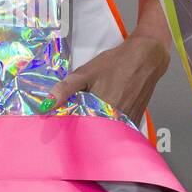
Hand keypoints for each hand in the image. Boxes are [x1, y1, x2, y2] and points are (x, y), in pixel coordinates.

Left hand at [39, 32, 170, 124]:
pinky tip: (103, 119)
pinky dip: (110, 127)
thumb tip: (46, 105)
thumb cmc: (116, 63)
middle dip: (82, 130)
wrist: (146, 58)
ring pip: (107, 134)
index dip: (69, 128)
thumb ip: (66, 89)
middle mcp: (117, 121)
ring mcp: (128, 123)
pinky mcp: (135, 121)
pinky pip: (119, 131)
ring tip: (88, 120)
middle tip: (74, 123)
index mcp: (102, 110)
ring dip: (96, 130)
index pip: (79, 130)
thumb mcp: (86, 72)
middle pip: (94, 134)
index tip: (60, 127)